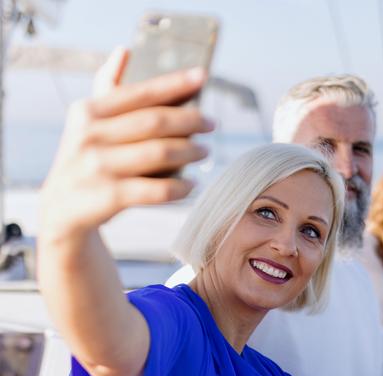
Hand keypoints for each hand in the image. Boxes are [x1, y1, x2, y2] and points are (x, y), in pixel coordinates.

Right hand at [39, 48, 213, 240]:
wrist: (62, 209)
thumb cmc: (88, 158)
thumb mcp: (89, 123)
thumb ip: (109, 89)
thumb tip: (124, 50)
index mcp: (88, 111)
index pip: (140, 93)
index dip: (175, 84)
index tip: (203, 76)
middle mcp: (90, 136)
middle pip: (155, 122)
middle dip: (190, 120)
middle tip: (211, 123)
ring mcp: (98, 167)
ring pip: (159, 154)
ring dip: (190, 152)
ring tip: (205, 151)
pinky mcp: (109, 197)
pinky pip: (157, 190)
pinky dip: (180, 188)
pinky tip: (193, 185)